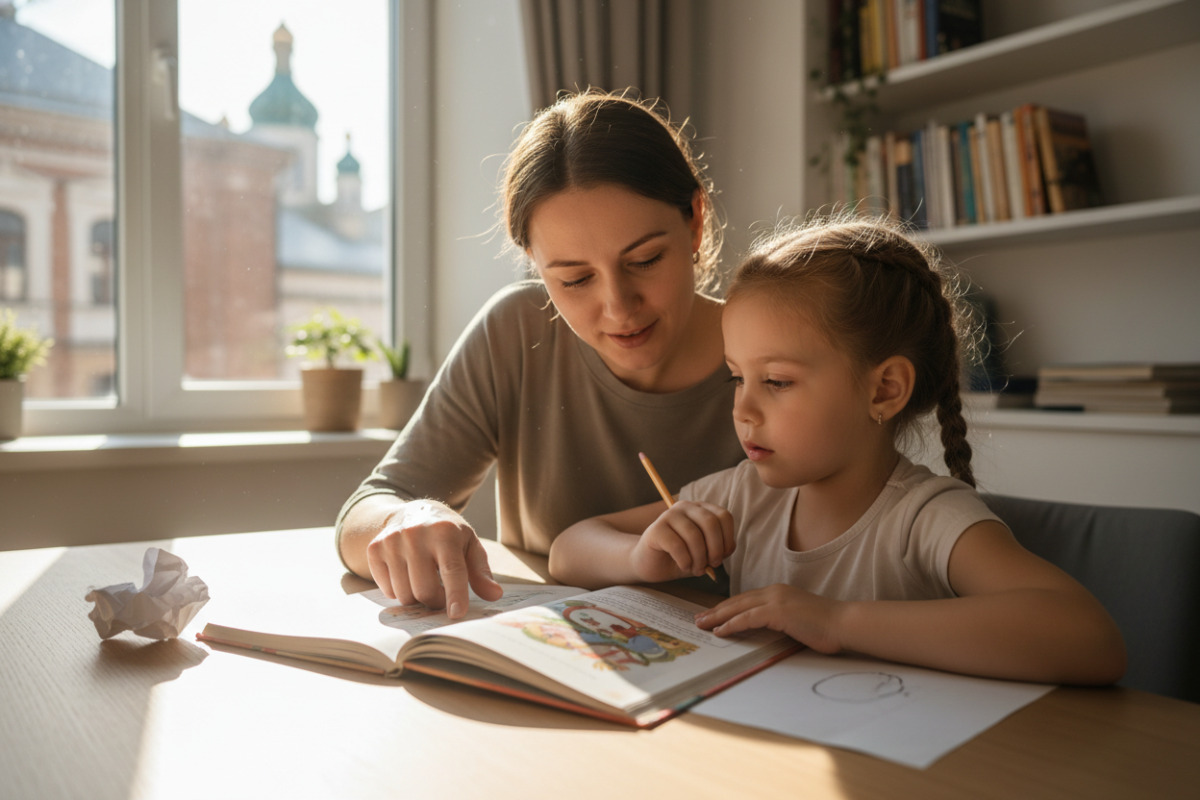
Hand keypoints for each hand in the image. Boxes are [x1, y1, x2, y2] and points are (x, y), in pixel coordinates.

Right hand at [365, 499, 502, 618]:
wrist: (413, 512)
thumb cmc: (447, 534)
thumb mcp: (469, 545)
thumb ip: (481, 571)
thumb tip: (495, 595)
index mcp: (445, 532)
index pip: (452, 570)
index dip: (455, 595)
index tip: (457, 614)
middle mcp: (415, 534)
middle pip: (424, 590)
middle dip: (436, 601)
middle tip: (442, 595)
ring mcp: (392, 541)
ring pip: (404, 594)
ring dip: (417, 598)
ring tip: (425, 582)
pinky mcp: (374, 549)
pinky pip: (387, 590)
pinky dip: (399, 591)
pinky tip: (407, 575)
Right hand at [630, 501, 734, 582]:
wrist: (652, 565)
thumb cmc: (682, 557)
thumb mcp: (706, 553)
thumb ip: (719, 549)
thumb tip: (727, 549)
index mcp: (700, 509)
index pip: (724, 516)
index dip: (728, 538)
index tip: (722, 556)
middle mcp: (685, 507)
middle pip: (710, 522)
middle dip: (715, 549)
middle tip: (712, 565)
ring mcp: (668, 515)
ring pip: (694, 535)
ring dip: (700, 558)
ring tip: (697, 569)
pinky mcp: (655, 529)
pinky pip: (677, 545)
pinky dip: (685, 561)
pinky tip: (684, 566)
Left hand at [694, 584, 845, 653]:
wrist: (843, 623)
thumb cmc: (825, 626)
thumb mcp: (797, 619)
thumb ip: (780, 620)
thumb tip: (764, 630)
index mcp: (778, 592)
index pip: (746, 599)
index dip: (727, 607)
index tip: (712, 615)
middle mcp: (774, 592)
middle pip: (737, 601)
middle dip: (716, 610)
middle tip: (699, 619)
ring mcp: (776, 600)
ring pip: (738, 608)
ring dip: (717, 617)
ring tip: (702, 625)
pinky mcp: (778, 612)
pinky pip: (748, 618)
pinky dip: (732, 624)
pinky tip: (720, 631)